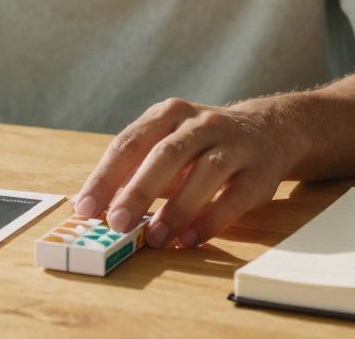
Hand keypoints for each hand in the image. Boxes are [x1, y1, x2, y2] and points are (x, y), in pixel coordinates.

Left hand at [73, 97, 298, 248]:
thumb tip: (95, 207)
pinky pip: (234, 197)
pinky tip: (189, 240)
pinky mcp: (259, 172)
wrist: (269, 130)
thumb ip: (136, 170)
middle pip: (166, 154)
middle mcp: (201, 123)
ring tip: (156, 239)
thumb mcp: (167, 144)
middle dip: (138, 190)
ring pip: (204, 173)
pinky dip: (211, 221)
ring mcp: (234, 144)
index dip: (105, 176)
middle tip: (117, 223)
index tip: (85, 207)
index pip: (130, 142)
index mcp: (168, 113)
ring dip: (178, 209)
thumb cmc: (201, 145)